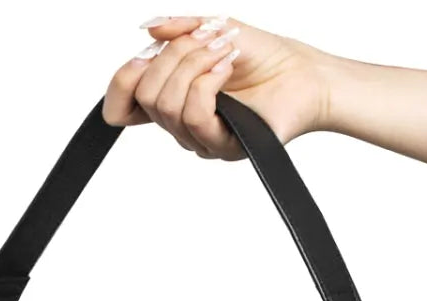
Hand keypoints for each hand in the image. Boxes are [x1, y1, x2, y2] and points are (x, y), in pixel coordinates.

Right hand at [103, 16, 331, 159]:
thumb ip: (178, 29)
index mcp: (170, 98)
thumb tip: (146, 28)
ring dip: (194, 64)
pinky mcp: (222, 146)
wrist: (304, 73)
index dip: (122, 81)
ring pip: (167, 105)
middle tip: (207, 37)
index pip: (122, 106)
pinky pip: (195, 116)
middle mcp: (180, 123)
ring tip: (224, 48)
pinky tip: (226, 66)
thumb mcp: (212, 29)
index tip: (145, 52)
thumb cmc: (263, 55)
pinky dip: (207, 82)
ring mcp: (200, 138)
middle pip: (146, 96)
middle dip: (172, 56)